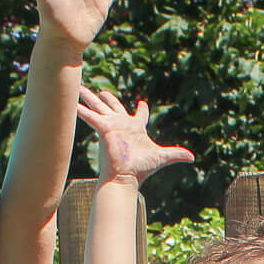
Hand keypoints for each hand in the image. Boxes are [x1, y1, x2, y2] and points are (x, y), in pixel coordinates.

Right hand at [76, 89, 194, 183]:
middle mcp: (122, 125)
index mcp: (136, 128)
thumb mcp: (161, 157)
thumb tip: (192, 158)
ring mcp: (111, 125)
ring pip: (98, 106)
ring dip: (88, 97)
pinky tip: (71, 102)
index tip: (142, 104)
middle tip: (102, 91)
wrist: (126, 176)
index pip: (140, 115)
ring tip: (78, 87)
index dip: (142, 110)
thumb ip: (176, 154)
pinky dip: (81, 109)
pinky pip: (90, 116)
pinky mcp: (102, 128)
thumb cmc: (142, 168)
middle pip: (113, 107)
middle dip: (107, 99)